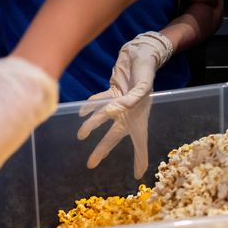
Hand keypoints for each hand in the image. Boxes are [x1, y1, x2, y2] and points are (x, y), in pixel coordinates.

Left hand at [77, 32, 172, 179]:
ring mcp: (119, 104)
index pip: (139, 142)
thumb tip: (114, 109)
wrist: (142, 53)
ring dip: (91, 126)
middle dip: (102, 151)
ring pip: (103, 119)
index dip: (139, 158)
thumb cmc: (146, 70)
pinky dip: (90, 106)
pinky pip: (99, 102)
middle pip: (113, 136)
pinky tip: (81, 112)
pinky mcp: (112, 93)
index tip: (138, 175)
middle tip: (91, 164)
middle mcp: (129, 114)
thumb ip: (131, 99)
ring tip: (80, 135)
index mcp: (139, 116)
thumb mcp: (143, 84)